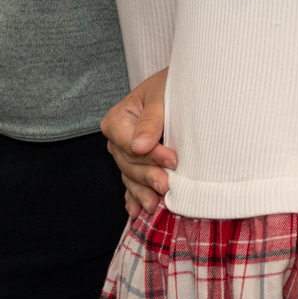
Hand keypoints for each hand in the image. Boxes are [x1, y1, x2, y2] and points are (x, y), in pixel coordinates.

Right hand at [102, 68, 175, 217]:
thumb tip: (140, 146)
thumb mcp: (161, 95)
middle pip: (129, 163)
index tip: (173, 159)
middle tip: (168, 185)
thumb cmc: (170, 86)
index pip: (129, 144)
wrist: (180, 86)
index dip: (151, 154)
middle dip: (148, 175)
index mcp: (117, 119)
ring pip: (131, 177)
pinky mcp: (136, 164)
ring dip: (143, 192)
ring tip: (156, 205)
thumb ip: (151, 120)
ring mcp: (125, 154)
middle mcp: (117, 139)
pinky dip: (135, 198)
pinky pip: (131, 185)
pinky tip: (138, 212)